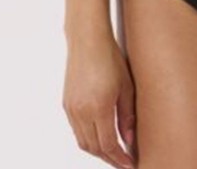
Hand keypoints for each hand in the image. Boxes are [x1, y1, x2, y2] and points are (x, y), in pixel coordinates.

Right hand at [62, 33, 135, 168]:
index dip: (119, 158)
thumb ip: (127, 115)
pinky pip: (76, 130)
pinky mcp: (66, 104)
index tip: (130, 164)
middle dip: (109, 158)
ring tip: (113, 152)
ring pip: (83, 142)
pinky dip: (88, 138)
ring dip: (98, 151)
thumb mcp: (126, 86)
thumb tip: (129, 140)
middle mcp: (81, 111)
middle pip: (94, 148)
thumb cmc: (110, 57)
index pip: (108, 145)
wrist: (87, 40)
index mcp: (98, 107)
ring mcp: (71, 109)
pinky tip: (99, 136)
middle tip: (123, 162)